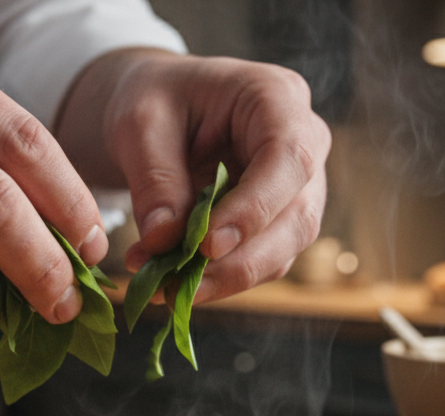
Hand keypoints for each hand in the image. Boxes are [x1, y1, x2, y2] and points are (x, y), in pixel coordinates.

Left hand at [56, 50, 329, 305]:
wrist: (157, 112)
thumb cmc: (154, 100)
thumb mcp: (139, 125)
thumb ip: (155, 180)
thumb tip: (163, 242)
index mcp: (278, 98)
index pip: (289, 160)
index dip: (254, 209)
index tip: (207, 246)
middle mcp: (305, 144)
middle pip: (296, 217)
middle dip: (238, 259)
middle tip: (176, 283)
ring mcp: (299, 188)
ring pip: (283, 250)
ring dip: (225, 278)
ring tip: (164, 288)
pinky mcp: (280, 223)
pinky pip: (261, 262)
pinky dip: (218, 280)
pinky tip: (172, 285)